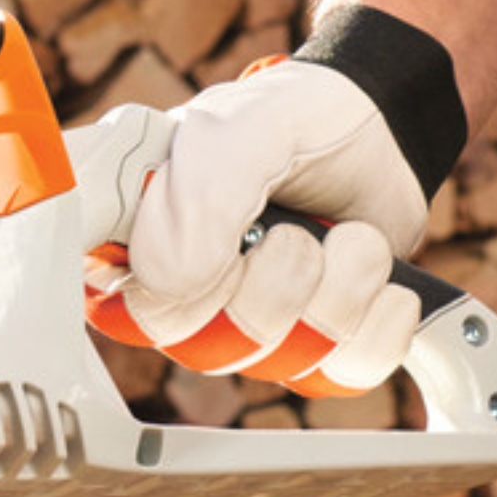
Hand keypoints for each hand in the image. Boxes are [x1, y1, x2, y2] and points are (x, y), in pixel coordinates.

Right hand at [87, 60, 436, 396]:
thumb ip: (198, 193)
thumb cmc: (295, 121)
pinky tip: (385, 283)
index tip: (222, 257)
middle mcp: (180, 293)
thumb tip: (169, 280)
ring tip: (351, 238)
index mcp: (137, 237)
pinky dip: (377, 325)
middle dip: (271, 286)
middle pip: (199, 346)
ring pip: (278, 362)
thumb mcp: (240, 129)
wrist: (381, 130)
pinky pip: (341, 375)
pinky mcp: (314, 351)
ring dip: (336, 290)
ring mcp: (247, 329)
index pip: (111, 301)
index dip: (161, 290)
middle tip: (293, 233)